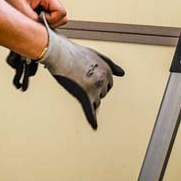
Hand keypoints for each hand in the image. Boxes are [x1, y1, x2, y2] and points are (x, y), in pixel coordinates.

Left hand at [0, 0, 67, 27]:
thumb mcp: (22, 10)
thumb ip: (35, 21)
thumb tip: (43, 31)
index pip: (62, 13)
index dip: (52, 20)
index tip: (40, 19)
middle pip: (62, 17)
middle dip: (51, 23)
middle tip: (36, 20)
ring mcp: (49, 3)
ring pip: (57, 19)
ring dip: (46, 22)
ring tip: (33, 17)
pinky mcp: (44, 6)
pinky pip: (50, 18)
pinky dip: (43, 20)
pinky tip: (33, 17)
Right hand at [37, 13, 124, 129]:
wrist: (57, 53)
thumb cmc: (73, 53)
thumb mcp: (94, 55)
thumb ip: (110, 64)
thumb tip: (123, 74)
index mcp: (107, 69)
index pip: (108, 84)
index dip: (97, 83)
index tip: (86, 78)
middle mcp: (103, 79)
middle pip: (102, 94)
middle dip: (93, 91)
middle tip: (78, 81)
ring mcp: (94, 88)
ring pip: (96, 102)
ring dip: (88, 98)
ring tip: (75, 86)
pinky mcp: (83, 96)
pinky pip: (90, 111)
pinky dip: (92, 120)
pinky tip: (95, 127)